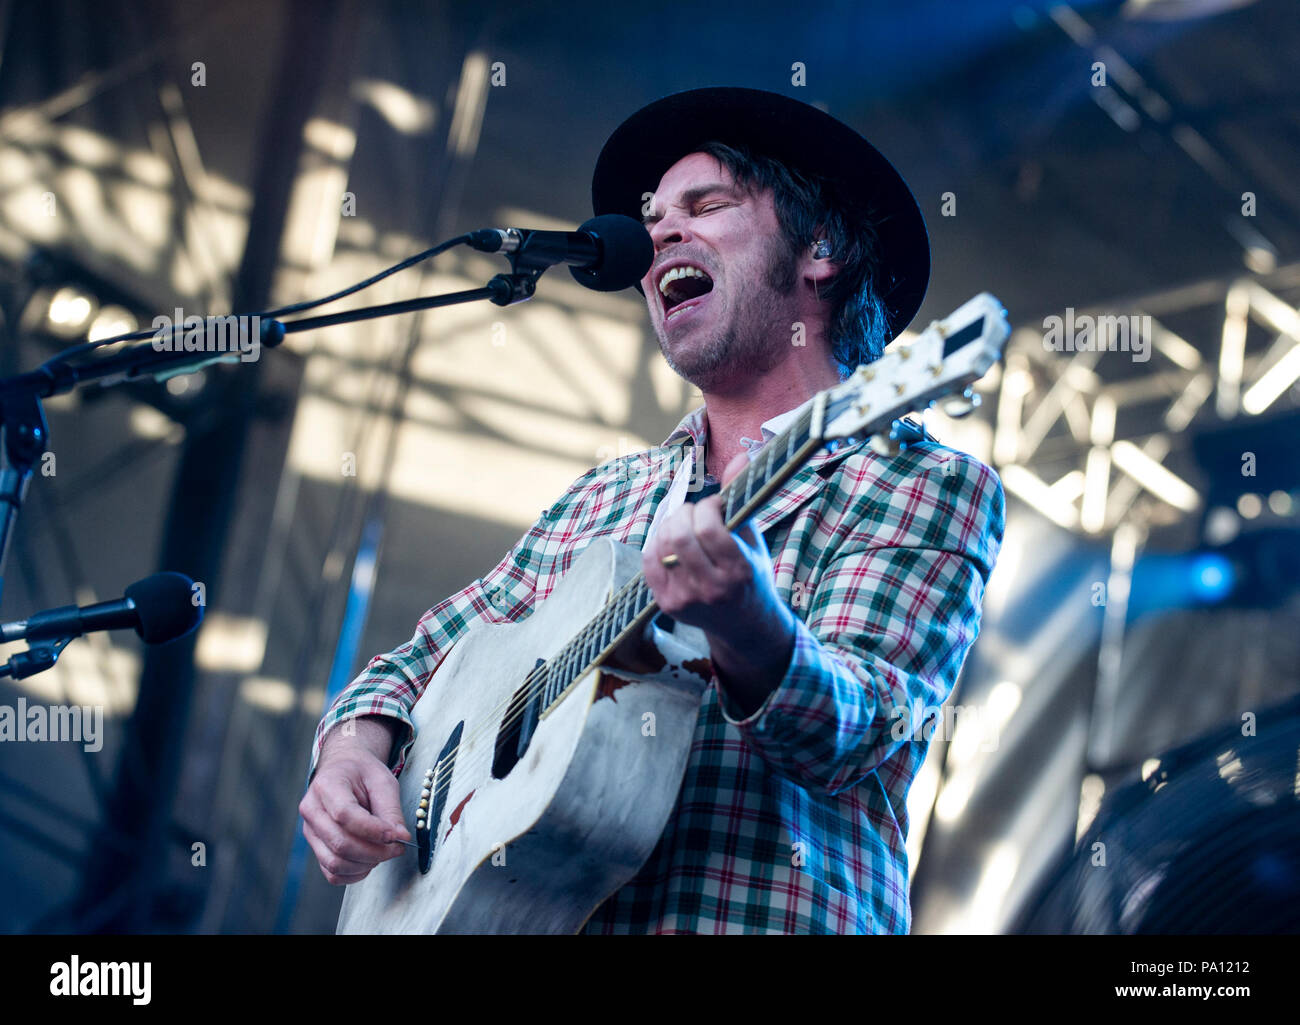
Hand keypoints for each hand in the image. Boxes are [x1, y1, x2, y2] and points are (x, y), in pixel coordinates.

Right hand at [299, 720, 410, 885]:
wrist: (344, 770)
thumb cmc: (362, 773)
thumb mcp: (383, 781)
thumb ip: (391, 810)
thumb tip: (400, 837)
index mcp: (326, 785)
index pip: (345, 815)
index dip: (373, 830)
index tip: (396, 835)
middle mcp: (312, 810)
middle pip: (340, 843)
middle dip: (374, 852)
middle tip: (397, 847)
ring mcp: (311, 831)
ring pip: (335, 863)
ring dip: (366, 864)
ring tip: (384, 852)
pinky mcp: (316, 847)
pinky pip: (332, 873)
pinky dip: (355, 873)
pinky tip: (370, 860)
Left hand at [641, 452, 795, 714]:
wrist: (746, 626)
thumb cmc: (753, 575)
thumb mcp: (754, 539)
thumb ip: (742, 499)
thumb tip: (742, 455)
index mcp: (738, 571)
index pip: (710, 529)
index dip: (708, 507)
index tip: (715, 505)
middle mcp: (711, 589)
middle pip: (680, 536)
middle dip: (685, 513)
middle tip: (696, 513)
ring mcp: (686, 599)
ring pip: (661, 546)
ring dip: (670, 525)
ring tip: (685, 525)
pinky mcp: (667, 605)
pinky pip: (648, 561)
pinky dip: (657, 543)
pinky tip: (671, 542)